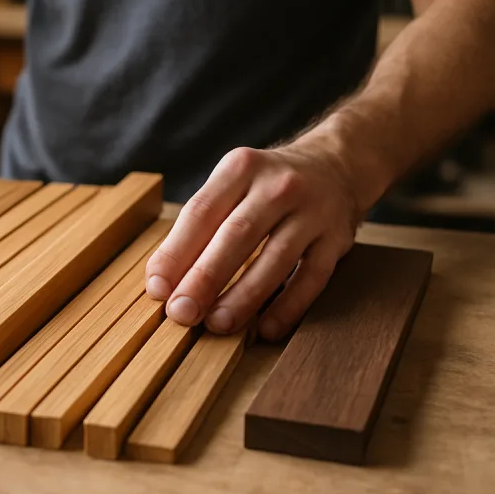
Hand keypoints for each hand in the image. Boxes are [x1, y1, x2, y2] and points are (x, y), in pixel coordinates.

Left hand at [145, 141, 364, 340]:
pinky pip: (312, 278)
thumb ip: (198, 226)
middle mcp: (277, 186)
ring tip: (218, 324)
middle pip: (235, 235)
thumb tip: (162, 280)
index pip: (201, 212)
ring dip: (244, 297)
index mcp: (240, 168)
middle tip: (182, 313)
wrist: (335, 165)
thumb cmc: (265, 186)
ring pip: (275, 259)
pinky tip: (266, 328)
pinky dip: (288, 306)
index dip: (176, 253)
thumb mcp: (231, 185)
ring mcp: (312, 211)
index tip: (158, 289)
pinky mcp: (337, 239)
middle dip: (204, 278)